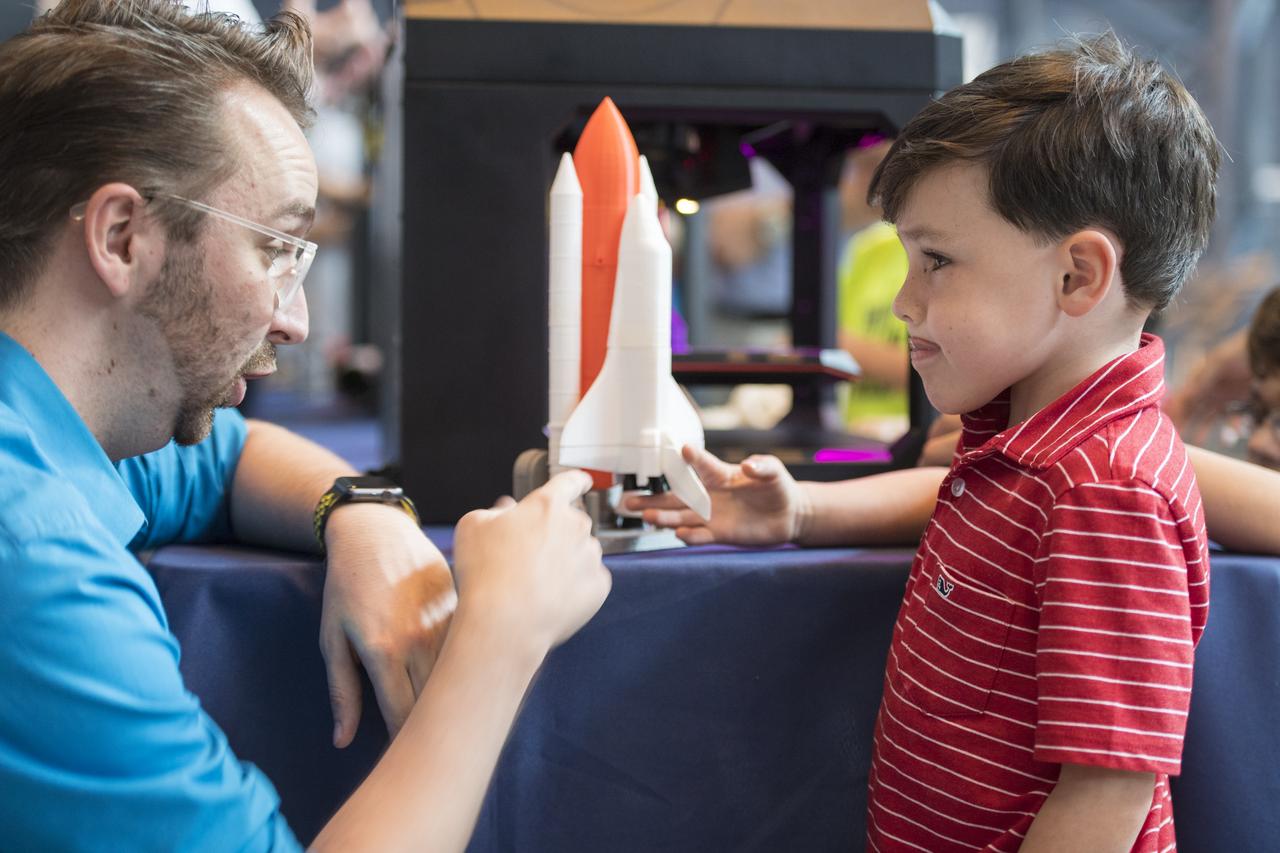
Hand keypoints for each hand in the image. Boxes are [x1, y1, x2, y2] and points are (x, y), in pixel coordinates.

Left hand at [320, 503, 456, 747]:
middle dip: (432, 726)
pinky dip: (467, 665)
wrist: (376, 530)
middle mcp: (420, 639)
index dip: (404, 742)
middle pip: (435, 701)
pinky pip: (470, 645)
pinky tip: (466, 676)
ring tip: (450, 714)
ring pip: (458, 675)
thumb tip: (343, 741)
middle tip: (428, 744)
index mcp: (383, 651)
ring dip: (454, 696)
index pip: (403, 717)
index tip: (403, 757)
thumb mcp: (332, 637)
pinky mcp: (462, 605)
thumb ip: (342, 691)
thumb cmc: (346, 585)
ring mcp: (446, 620)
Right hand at [451, 470, 609, 655]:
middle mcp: (576, 525)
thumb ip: (494, 511)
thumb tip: (508, 510)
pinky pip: (589, 580)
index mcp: (547, 505)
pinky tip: (550, 598)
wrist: (504, 623)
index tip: (583, 481)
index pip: (569, 482)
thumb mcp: (473, 526)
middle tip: (528, 558)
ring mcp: (591, 556)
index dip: (575, 481)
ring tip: (535, 584)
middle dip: (555, 535)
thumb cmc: (484, 572)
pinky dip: (574, 587)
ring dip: (565, 561)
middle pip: (571, 523)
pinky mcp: (599, 586)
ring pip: (581, 552)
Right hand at [626, 445, 804, 545]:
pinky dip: (689, 536)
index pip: (702, 465)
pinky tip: (678, 533)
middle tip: (631, 498)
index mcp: (721, 474)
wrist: (788, 515)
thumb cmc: (778, 487)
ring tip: (646, 516)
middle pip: (677, 496)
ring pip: (682, 517)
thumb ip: (762, 467)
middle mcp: (710, 495)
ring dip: (664, 517)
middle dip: (654, 497)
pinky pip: (700, 535)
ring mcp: (713, 516)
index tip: (682, 450)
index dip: (693, 458)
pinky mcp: (720, 533)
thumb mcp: (773, 471)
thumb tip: (749, 465)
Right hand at [1165, 330, 1250, 438]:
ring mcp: (1222, 394)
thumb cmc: (1238, 352)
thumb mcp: (1214, 365)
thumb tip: (1177, 399)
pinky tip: (1226, 436)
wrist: (1265, 350)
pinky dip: (1227, 426)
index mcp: (1198, 376)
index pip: (1181, 397)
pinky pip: (1229, 416)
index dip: (1173, 410)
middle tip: (1176, 438)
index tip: (1165, 424)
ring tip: (1195, 441)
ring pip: (1207, 414)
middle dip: (1183, 422)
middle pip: (1191, 408)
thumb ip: (1197, 382)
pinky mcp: (1238, 400)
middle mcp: (1207, 386)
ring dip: (1201, 427)